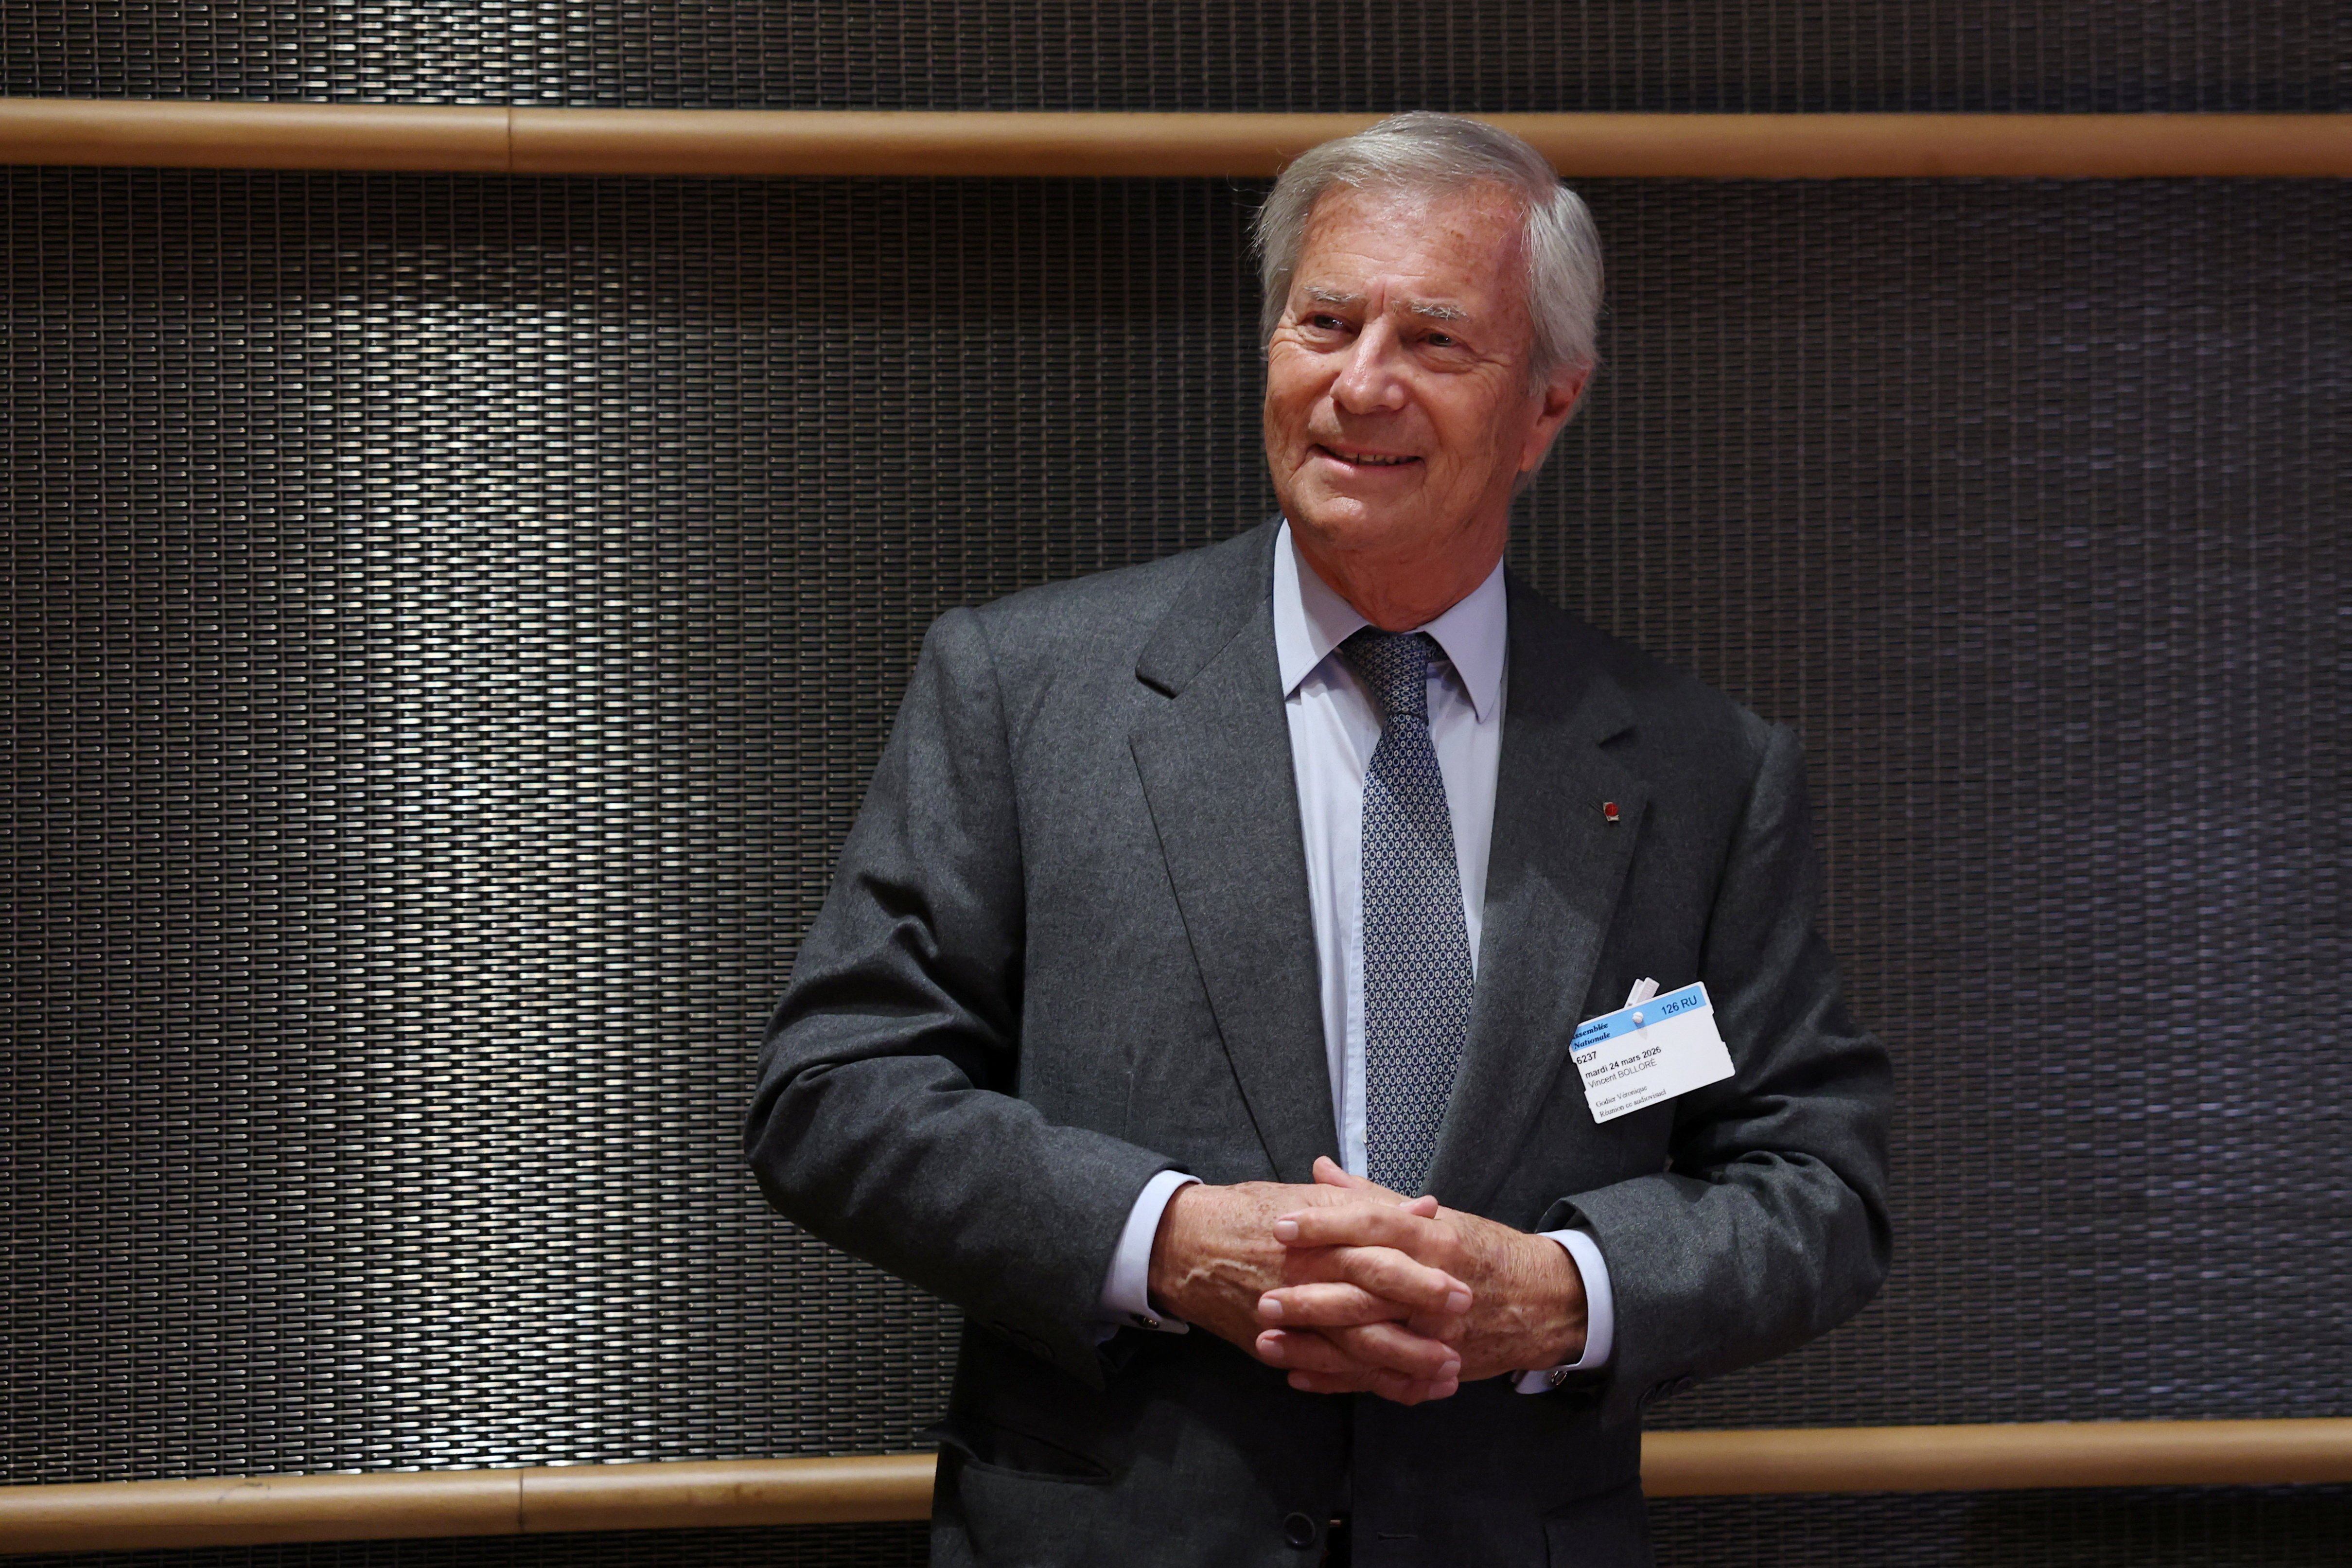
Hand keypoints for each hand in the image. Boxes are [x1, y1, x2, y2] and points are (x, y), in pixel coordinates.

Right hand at [1148, 1177, 1470, 1403]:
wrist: (1184, 1244)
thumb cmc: (1252, 1213)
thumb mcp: (1311, 1198)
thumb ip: (1369, 1205)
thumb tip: (1425, 1208)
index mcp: (1320, 1236)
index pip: (1377, 1254)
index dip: (1420, 1274)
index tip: (1460, 1283)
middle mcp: (1307, 1277)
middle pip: (1372, 1307)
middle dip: (1419, 1325)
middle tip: (1461, 1334)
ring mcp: (1292, 1317)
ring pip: (1354, 1348)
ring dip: (1403, 1364)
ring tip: (1445, 1373)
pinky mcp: (1279, 1345)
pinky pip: (1328, 1372)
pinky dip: (1365, 1383)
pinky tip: (1401, 1390)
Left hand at [1256, 1158, 1587, 1386]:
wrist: (1542, 1302)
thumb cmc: (1480, 1251)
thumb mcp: (1435, 1217)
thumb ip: (1374, 1197)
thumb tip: (1320, 1171)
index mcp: (1433, 1238)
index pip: (1373, 1225)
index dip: (1325, 1225)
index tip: (1281, 1226)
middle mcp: (1434, 1284)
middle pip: (1366, 1287)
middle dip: (1312, 1294)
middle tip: (1264, 1295)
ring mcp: (1437, 1330)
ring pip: (1369, 1339)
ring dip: (1316, 1345)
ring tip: (1267, 1341)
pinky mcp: (1435, 1365)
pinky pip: (1382, 1377)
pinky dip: (1339, 1380)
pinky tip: (1298, 1376)